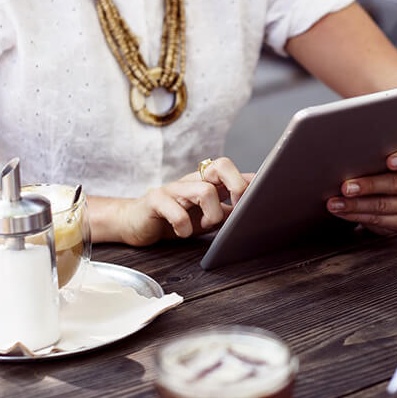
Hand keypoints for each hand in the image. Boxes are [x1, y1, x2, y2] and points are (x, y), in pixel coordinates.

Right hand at [116, 157, 252, 245]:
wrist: (135, 223)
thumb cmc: (175, 220)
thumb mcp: (208, 217)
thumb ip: (229, 212)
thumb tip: (256, 211)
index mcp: (207, 181)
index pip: (233, 169)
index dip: (249, 180)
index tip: (261, 197)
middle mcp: (192, 179)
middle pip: (221, 165)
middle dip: (237, 187)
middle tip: (236, 209)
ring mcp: (174, 188)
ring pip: (204, 190)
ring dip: (212, 214)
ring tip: (206, 226)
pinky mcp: (155, 201)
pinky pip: (175, 210)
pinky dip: (184, 226)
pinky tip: (182, 232)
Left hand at [327, 142, 396, 234]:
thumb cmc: (392, 159)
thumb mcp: (394, 150)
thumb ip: (383, 149)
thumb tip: (351, 153)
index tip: (389, 161)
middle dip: (368, 186)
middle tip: (345, 187)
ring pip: (384, 206)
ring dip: (356, 205)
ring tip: (335, 203)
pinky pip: (380, 221)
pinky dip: (357, 216)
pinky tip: (343, 212)